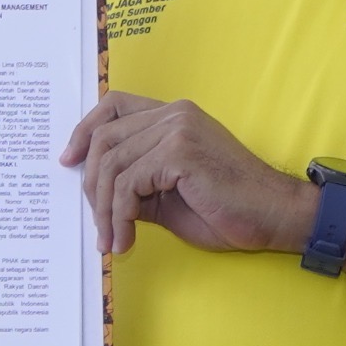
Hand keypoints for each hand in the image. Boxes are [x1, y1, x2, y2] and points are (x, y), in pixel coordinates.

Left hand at [60, 90, 315, 256]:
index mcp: (173, 117)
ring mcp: (176, 129)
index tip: (69, 161)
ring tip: (111, 240)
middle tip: (98, 225)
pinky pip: (128, 184)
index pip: (114, 105)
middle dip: (91, 187)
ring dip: (105, 211)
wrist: (277, 216)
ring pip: (111, 166)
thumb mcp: (167, 196)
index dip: (84, 130)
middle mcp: (173, 114)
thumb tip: (95, 193)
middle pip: (104, 140)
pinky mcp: (179, 152)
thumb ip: (135, 185)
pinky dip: (120, 216)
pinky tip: (126, 239)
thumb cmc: (228, 210)